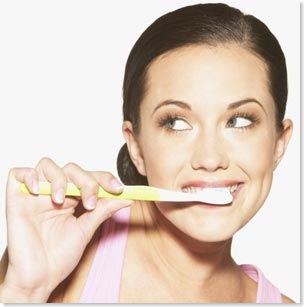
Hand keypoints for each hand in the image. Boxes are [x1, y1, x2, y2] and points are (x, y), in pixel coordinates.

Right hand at [2, 157, 131, 301]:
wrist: (39, 278)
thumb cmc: (59, 256)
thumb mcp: (86, 229)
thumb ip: (103, 210)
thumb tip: (127, 198)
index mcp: (72, 199)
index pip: (89, 177)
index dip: (104, 178)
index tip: (118, 189)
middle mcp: (55, 193)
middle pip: (72, 169)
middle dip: (86, 181)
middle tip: (90, 202)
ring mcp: (35, 195)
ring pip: (47, 165)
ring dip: (59, 178)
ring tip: (60, 200)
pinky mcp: (16, 199)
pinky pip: (18, 173)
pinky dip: (30, 176)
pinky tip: (38, 190)